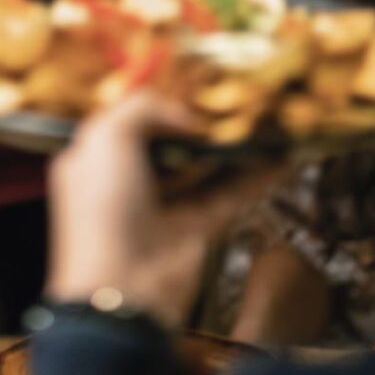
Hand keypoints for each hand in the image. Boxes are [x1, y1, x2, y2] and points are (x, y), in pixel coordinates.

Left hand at [47, 93, 282, 327]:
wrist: (123, 290)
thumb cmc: (104, 206)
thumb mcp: (106, 138)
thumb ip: (143, 108)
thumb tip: (185, 116)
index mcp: (93, 158)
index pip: (124, 121)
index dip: (155, 104)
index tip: (189, 84)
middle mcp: (128, 180)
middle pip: (168, 142)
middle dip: (198, 123)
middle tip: (232, 97)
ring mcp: (165, 205)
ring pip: (203, 167)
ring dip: (232, 147)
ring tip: (264, 119)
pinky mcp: (198, 228)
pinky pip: (229, 194)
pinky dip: (254, 176)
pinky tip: (280, 156)